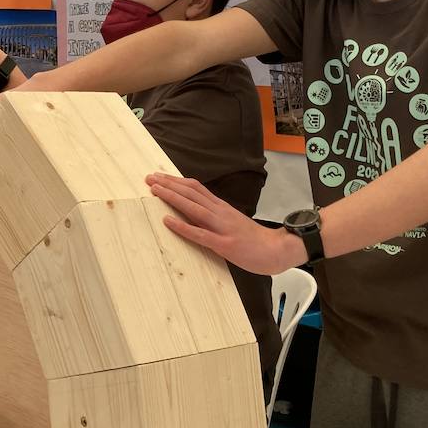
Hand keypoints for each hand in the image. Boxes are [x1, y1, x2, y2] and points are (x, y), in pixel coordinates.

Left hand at [146, 173, 304, 275]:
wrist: (278, 250)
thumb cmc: (253, 239)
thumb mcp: (231, 222)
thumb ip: (214, 216)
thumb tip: (192, 213)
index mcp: (221, 207)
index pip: (196, 188)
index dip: (176, 181)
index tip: (159, 177)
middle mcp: (220, 213)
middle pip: (191, 193)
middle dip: (169, 185)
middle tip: (149, 178)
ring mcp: (222, 227)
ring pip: (193, 208)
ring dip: (172, 197)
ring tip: (154, 190)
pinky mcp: (224, 244)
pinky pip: (200, 234)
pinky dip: (182, 227)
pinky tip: (167, 221)